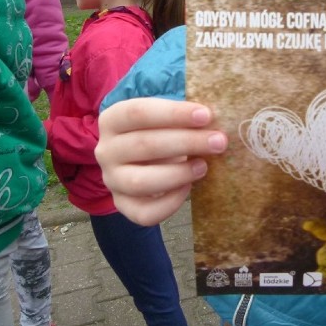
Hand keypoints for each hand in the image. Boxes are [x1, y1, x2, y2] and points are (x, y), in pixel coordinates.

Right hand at [96, 98, 227, 225]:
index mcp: (112, 120)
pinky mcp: (123, 205)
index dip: (173, 113)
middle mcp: (106, 150)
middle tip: (218, 141)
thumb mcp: (167, 118)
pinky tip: (188, 188)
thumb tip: (215, 121)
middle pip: (143, 145)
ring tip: (204, 166)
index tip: (206, 115)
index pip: (138, 112)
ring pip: (140, 182)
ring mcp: (112, 180)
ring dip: (178, 173)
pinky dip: (170, 203)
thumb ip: (184, 117)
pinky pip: (144, 213)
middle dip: (187, 142)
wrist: (148, 159)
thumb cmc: (162, 131)